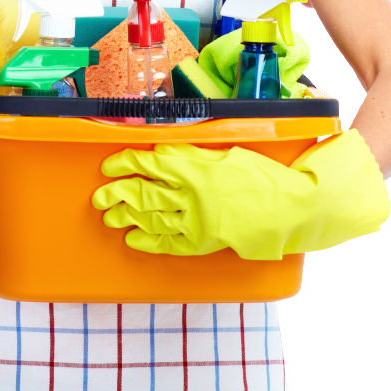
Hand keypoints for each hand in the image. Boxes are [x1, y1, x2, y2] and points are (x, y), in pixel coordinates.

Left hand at [91, 131, 389, 259]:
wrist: (291, 207)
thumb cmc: (261, 174)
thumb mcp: (225, 150)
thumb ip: (192, 151)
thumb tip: (163, 147)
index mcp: (194, 166)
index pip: (146, 162)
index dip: (123, 163)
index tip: (109, 164)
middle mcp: (189, 194)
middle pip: (141, 192)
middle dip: (115, 194)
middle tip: (99, 196)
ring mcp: (195, 220)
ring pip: (149, 218)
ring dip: (126, 217)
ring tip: (109, 216)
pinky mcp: (204, 242)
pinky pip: (168, 243)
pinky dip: (148, 242)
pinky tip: (134, 239)